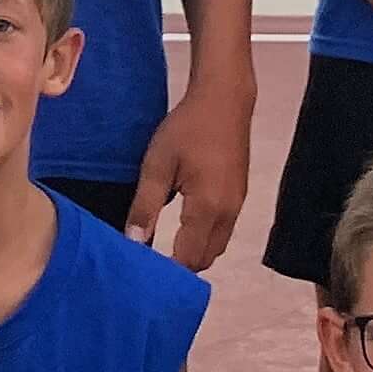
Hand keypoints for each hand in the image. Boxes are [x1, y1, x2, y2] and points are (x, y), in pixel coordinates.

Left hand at [127, 78, 254, 270]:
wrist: (225, 100)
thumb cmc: (187, 128)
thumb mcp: (156, 165)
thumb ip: (145, 207)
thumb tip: (133, 243)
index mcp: (207, 208)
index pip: (187, 259)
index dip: (165, 271)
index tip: (140, 271)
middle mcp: (228, 214)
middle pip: (204, 260)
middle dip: (179, 268)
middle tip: (148, 262)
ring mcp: (237, 206)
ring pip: (215, 248)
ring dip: (192, 254)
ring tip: (161, 249)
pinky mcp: (239, 197)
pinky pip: (221, 232)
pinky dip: (202, 240)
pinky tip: (181, 231)